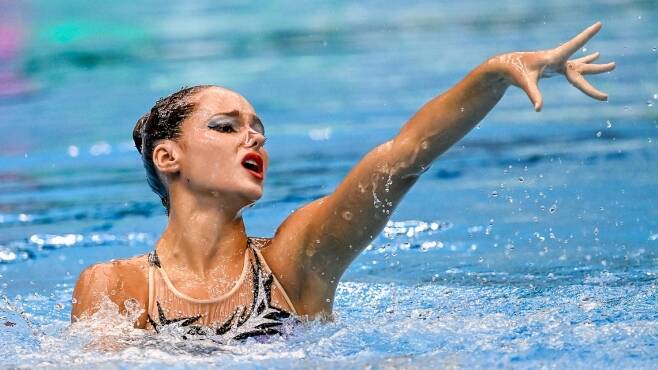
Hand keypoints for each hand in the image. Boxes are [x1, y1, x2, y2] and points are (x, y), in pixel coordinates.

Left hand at [488, 21, 614, 111]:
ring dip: (595, 66)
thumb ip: (534, 95)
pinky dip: (586, 63)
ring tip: (612, 65)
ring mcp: (558, 63)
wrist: (507, 66)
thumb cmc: (516, 72)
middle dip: (598, 69)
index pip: (574, 45)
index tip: (599, 24)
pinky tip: (595, 56)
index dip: (587, 36)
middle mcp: (559, 59)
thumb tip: (539, 109)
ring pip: (581, 66)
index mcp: (554, 57)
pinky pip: (574, 67)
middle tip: (614, 65)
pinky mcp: (556, 67)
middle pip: (582, 67)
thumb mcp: (525, 83)